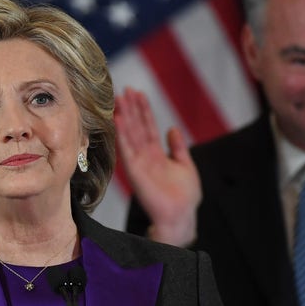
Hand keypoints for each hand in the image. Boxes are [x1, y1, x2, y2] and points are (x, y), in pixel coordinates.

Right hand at [113, 87, 201, 246]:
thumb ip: (178, 147)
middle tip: (124, 90)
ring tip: (119, 99)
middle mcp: (145, 156)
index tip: (137, 93)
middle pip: (136, 127)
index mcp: (157, 154)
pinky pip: (126, 151)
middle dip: (131, 108)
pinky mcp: (135, 172)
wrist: (180, 216)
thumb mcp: (186, 165)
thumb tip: (172, 128)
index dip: (143, 109)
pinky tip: (118, 121)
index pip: (148, 126)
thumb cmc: (185, 196)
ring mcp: (139, 163)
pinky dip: (122, 135)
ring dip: (124, 117)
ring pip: (130, 135)